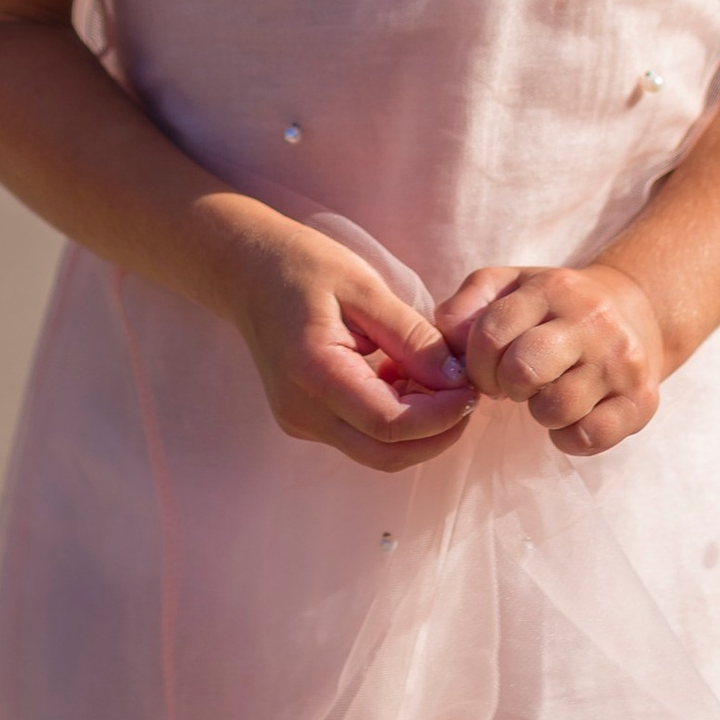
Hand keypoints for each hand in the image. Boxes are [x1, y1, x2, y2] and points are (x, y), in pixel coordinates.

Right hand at [218, 217, 476, 472]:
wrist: (247, 271)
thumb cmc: (305, 266)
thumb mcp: (364, 287)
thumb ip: (411, 336)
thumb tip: (458, 379)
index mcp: (312, 372)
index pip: (388, 423)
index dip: (440, 416)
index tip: (472, 386)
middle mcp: (301, 411)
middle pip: (386, 453)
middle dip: (439, 432)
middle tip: (468, 392)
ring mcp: (300, 422)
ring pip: (378, 452)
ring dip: (420, 429)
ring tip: (439, 380)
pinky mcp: (306, 422)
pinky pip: (362, 437)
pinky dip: (397, 420)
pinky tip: (406, 380)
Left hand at [436, 260, 664, 454]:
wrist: (636, 313)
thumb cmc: (556, 308)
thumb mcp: (510, 287)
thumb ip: (467, 304)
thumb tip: (447, 337)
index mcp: (553, 289)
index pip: (489, 334)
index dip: (476, 364)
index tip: (490, 369)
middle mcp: (592, 320)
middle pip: (522, 371)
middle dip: (506, 387)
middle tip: (516, 385)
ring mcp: (621, 361)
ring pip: (555, 409)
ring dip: (540, 412)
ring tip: (549, 393)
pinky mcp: (641, 400)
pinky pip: (588, 438)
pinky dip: (569, 437)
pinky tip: (573, 416)